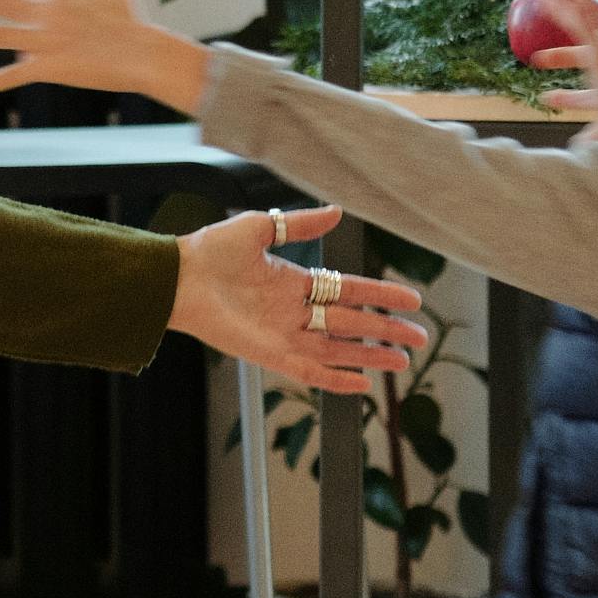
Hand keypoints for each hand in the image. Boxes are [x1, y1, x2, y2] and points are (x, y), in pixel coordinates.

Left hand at [169, 204, 431, 397]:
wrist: (179, 277)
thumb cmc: (212, 250)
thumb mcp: (261, 228)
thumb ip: (300, 224)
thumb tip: (337, 212)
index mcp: (295, 283)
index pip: (349, 290)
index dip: (381, 295)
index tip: (412, 299)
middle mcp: (294, 312)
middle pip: (352, 323)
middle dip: (385, 330)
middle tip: (418, 337)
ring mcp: (284, 334)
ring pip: (338, 349)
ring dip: (369, 355)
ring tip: (401, 361)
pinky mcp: (269, 354)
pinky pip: (308, 372)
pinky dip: (335, 380)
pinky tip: (362, 385)